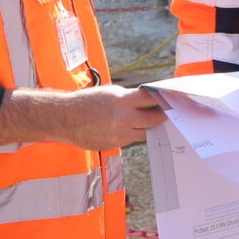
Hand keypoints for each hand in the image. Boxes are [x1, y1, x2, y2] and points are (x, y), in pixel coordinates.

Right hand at [0, 85, 165, 150]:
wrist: (63, 119)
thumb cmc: (87, 101)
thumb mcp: (111, 92)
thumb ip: (131, 98)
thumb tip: (151, 100)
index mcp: (123, 102)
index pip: (153, 100)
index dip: (165, 99)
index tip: (174, 98)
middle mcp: (123, 120)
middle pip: (155, 120)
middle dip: (163, 116)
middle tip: (170, 112)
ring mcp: (119, 135)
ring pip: (144, 133)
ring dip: (149, 127)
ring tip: (154, 121)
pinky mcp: (113, 145)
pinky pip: (130, 140)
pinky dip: (132, 133)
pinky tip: (131, 128)